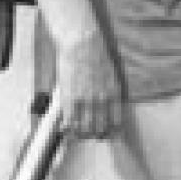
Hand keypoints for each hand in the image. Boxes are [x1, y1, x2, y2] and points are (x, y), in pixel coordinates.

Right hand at [54, 27, 122, 141]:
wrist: (82, 44)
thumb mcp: (112, 75)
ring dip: (81, 133)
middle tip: (92, 135)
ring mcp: (84, 100)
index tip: (107, 134)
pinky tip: (65, 128)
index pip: (115, 122)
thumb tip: (111, 107)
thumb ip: (111, 93)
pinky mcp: (69, 97)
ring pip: (84, 127)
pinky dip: (67, 127)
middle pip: (99, 127)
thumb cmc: (98, 56)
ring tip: (78, 134)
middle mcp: (100, 100)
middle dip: (96, 134)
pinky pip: (69, 120)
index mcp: (114, 95)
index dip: (111, 131)